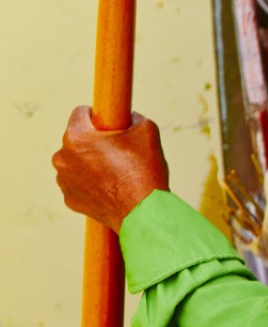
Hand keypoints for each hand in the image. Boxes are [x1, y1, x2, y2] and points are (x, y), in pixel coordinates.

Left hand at [53, 107, 169, 231]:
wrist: (143, 212)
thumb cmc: (144, 170)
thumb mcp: (147, 130)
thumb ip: (132, 118)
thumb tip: (128, 119)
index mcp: (76, 137)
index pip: (80, 113)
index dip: (98, 116)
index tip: (110, 124)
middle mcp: (62, 157)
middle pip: (77, 140)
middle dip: (94, 142)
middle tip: (119, 152)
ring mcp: (63, 180)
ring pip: (76, 163)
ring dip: (91, 163)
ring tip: (117, 173)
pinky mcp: (69, 199)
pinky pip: (79, 184)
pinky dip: (91, 184)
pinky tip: (111, 189)